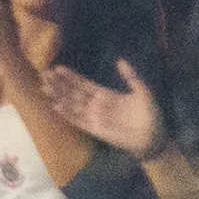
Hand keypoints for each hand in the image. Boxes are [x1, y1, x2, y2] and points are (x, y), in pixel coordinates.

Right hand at [40, 56, 169, 159]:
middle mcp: (96, 104)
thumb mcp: (143, 92)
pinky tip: (55, 106)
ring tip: (44, 88)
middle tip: (44, 74)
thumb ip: (131, 77)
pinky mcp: (95, 129)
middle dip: (59, 84)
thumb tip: (119, 59)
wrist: (153, 139)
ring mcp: (94, 117)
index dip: (70, 76)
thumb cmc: (150, 115)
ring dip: (58, 96)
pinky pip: (78, 120)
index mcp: (105, 94)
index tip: (57, 68)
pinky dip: (66, 114)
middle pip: (73, 92)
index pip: (83, 83)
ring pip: (72, 104)